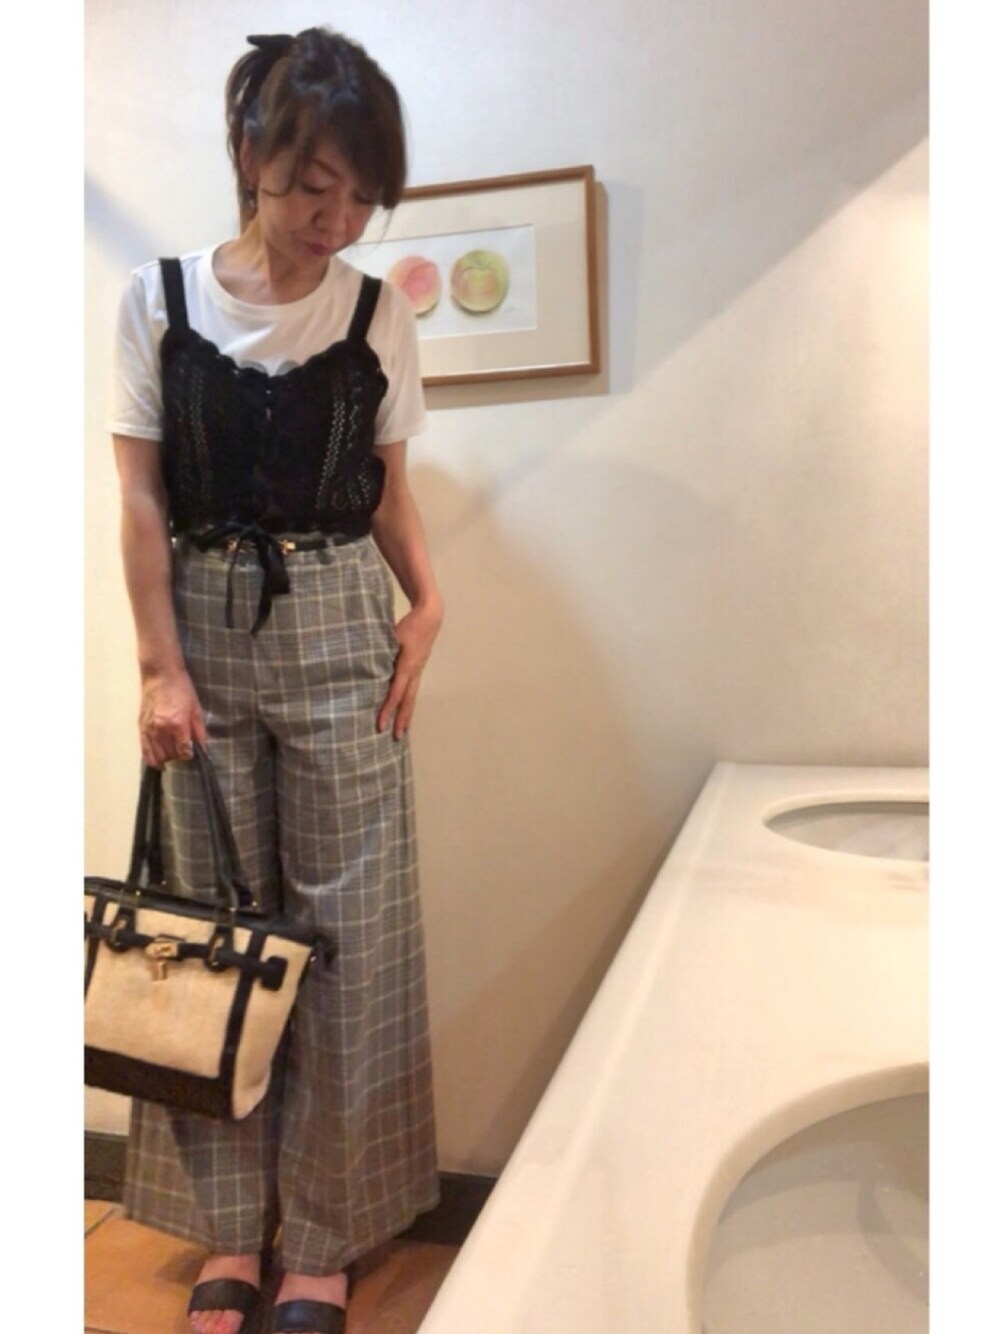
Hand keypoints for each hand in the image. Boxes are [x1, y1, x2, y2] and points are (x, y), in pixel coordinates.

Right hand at [138, 667, 206, 767]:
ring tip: (172, 755)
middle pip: (169, 755)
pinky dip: (151, 759)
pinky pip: (144, 750)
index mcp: (177, 724)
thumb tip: (204, 749)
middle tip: (183, 752)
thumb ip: (200, 731)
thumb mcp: (196, 709)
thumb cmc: (182, 689)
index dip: (189, 755)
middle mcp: (161, 730)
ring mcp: (149, 729)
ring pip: (157, 755)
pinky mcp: (141, 727)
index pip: (183, 751)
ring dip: (166, 759)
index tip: (192, 753)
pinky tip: (158, 762)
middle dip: (178, 757)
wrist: (160, 674)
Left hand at [376, 602, 442, 740]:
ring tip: (403, 730)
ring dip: (407, 714)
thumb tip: (366, 669)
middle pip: (408, 701)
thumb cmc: (409, 624)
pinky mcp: (418, 668)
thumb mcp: (392, 637)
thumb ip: (381, 652)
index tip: (381, 724)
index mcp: (407, 665)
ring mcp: (419, 671)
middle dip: (402, 720)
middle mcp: (415, 672)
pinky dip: (409, 703)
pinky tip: (405, 710)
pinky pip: (413, 690)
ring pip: (412, 697)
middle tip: (396, 737)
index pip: (395, 692)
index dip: (387, 709)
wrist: (430, 617)